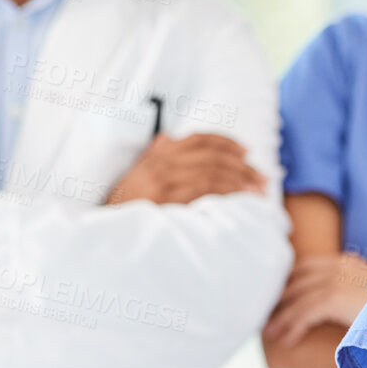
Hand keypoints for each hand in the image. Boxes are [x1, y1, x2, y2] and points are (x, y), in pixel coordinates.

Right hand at [106, 132, 266, 204]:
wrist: (104, 229)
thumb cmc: (123, 205)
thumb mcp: (136, 174)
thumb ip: (154, 156)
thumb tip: (167, 138)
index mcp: (157, 154)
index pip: (198, 139)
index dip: (226, 143)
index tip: (246, 152)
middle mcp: (159, 162)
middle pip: (211, 156)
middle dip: (242, 167)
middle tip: (263, 179)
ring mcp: (161, 179)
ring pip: (212, 172)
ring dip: (240, 182)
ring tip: (258, 192)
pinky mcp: (164, 198)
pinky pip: (204, 190)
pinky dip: (227, 194)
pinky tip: (240, 200)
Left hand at [261, 253, 366, 345]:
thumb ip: (357, 295)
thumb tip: (344, 309)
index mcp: (349, 262)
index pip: (307, 267)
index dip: (289, 283)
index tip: (277, 300)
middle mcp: (341, 266)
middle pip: (296, 279)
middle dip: (278, 298)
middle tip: (264, 317)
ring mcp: (338, 279)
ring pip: (297, 298)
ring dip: (280, 317)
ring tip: (268, 332)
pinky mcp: (336, 297)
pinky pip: (304, 313)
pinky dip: (292, 327)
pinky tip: (285, 341)